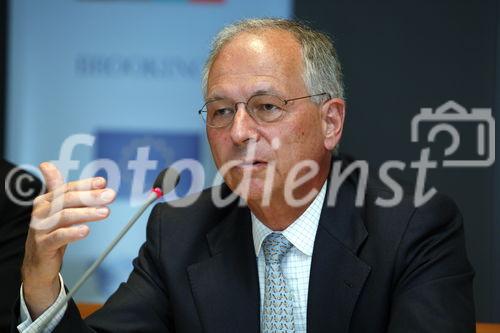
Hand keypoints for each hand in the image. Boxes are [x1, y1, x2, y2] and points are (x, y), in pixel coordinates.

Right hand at [21, 162, 115, 318]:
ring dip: (87, 213)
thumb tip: (71, 172)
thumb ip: (65, 192)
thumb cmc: (51, 234)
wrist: (39, 263)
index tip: (102, 182)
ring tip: (104, 212)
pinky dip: (73, 233)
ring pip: (65, 216)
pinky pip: (59, 236)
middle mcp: (41, 212)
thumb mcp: (59, 211)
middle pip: (67, 200)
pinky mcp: (43, 245)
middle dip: (91, 196)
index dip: (86, 184)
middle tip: (109, 195)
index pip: (68, 188)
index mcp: (46, 200)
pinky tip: (86, 230)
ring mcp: (40, 228)